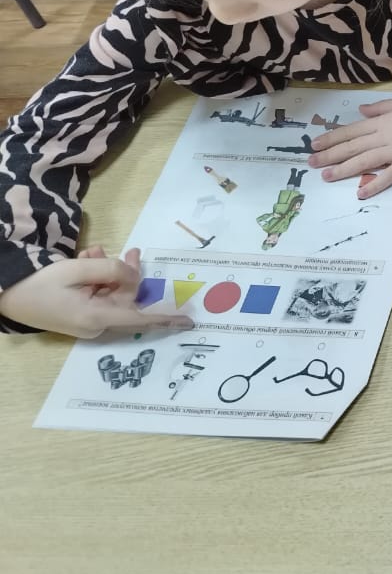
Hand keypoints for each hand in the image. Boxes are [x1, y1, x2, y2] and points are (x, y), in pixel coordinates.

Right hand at [0, 246, 192, 337]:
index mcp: (98, 317)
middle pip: (128, 296)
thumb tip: (135, 277)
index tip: (191, 319)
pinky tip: (87, 258)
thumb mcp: (78, 270)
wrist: (4, 294)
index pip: (141, 318)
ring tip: (91, 252)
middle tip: (132, 250)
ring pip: (113, 291)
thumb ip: (111, 271)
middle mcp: (97, 323)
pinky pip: (99, 294)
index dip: (167, 317)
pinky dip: (97, 276)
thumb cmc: (40, 283)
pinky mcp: (80, 313)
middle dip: (129, 272)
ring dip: (108, 270)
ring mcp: (88, 319)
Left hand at [309, 96, 391, 197]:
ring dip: (344, 169)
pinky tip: (360, 193)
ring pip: (364, 161)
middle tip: (312, 163)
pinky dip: (374, 184)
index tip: (315, 144)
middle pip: (352, 146)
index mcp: (381, 121)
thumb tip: (361, 110)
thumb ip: (380, 107)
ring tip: (327, 176)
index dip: (332, 138)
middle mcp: (383, 136)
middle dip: (330, 155)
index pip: (351, 131)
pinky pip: (389, 176)